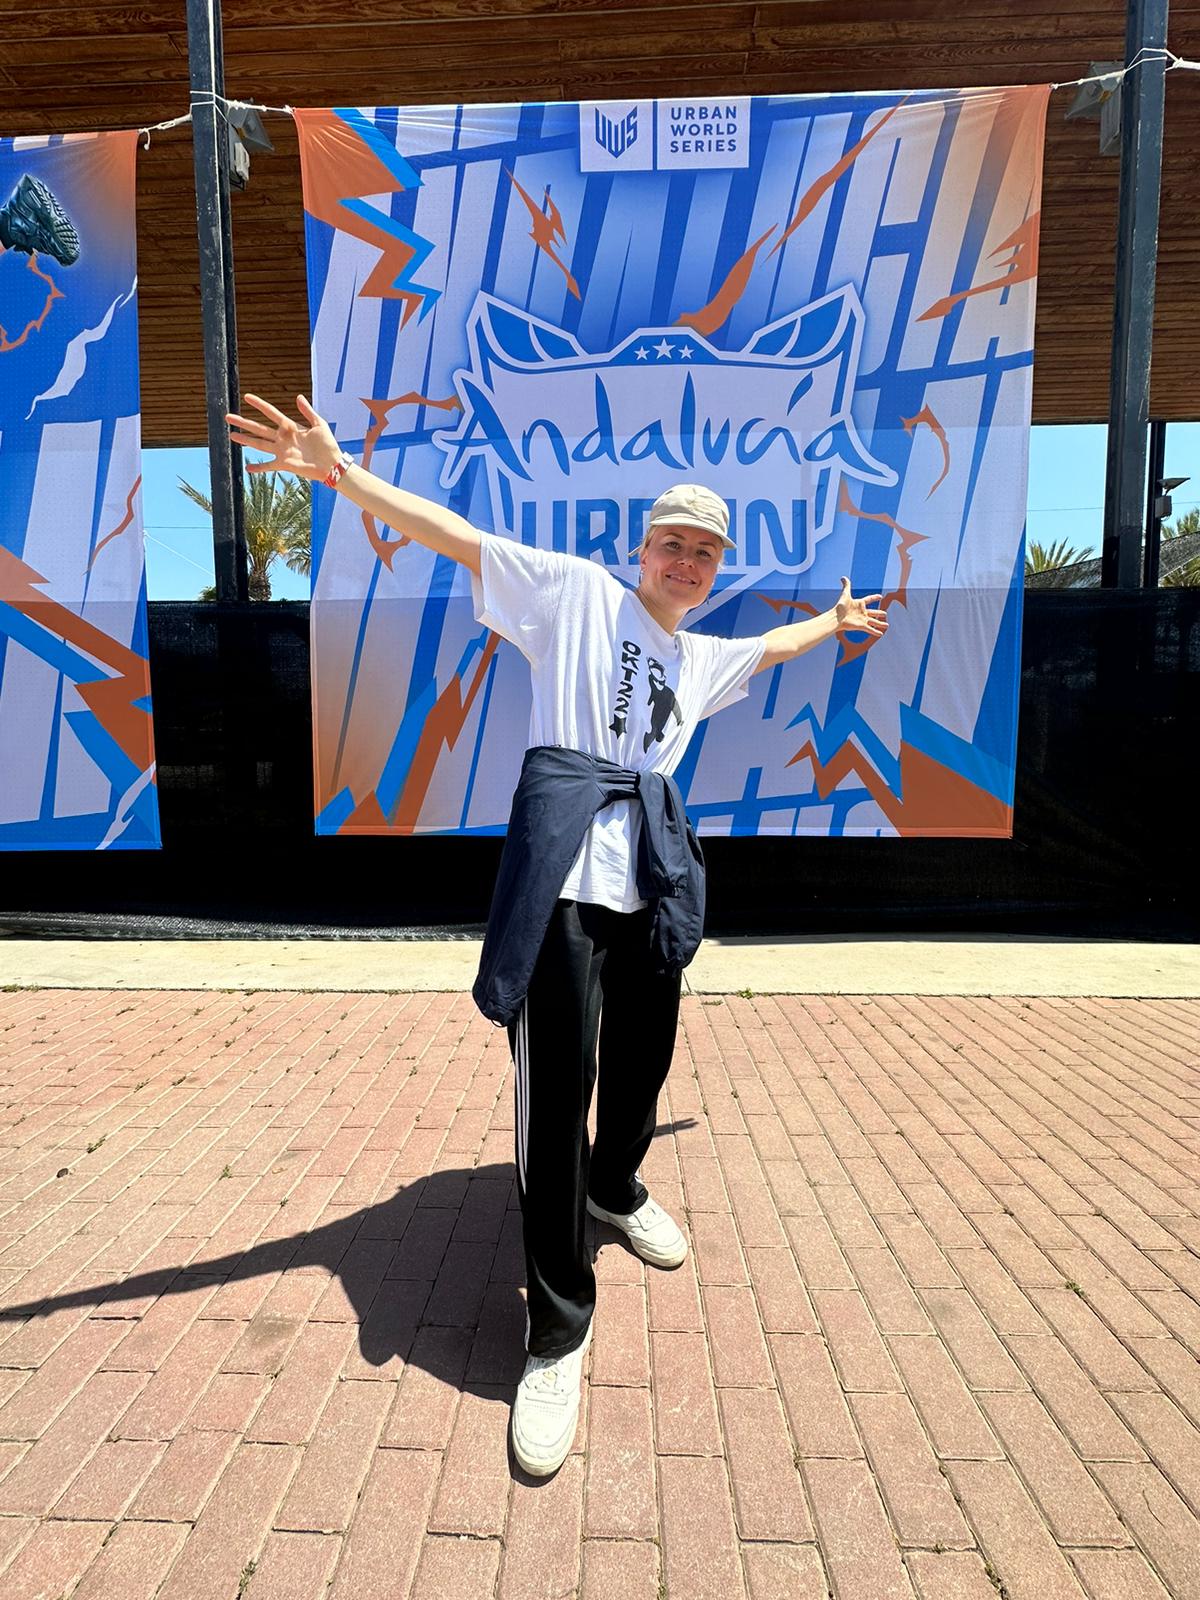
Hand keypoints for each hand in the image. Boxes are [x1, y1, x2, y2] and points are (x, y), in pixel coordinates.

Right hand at [226, 394, 340, 480]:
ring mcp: (282, 451)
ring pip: (259, 444)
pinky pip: (268, 466)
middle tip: (228, 416)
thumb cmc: (328, 445)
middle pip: (259, 428)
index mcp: (290, 427)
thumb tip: (298, 396)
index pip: (271, 413)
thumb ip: (308, 411)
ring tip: (231, 435)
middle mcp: (283, 438)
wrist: (333, 464)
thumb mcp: (319, 424)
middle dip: (244, 422)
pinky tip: (247, 468)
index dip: (259, 405)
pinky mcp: (284, 464)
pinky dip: (258, 468)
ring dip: (245, 440)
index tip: (247, 396)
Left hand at [835, 577, 887, 636]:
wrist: (837, 617)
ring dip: (880, 624)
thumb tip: (843, 577)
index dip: (874, 597)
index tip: (880, 596)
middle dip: (879, 613)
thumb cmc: (841, 606)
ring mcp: (862, 619)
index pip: (869, 599)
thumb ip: (846, 585)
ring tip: (886, 625)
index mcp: (859, 604)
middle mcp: (862, 612)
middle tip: (885, 614)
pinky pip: (870, 629)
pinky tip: (881, 634)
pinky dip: (875, 632)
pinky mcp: (861, 626)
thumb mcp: (845, 594)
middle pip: (873, 612)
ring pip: (874, 622)